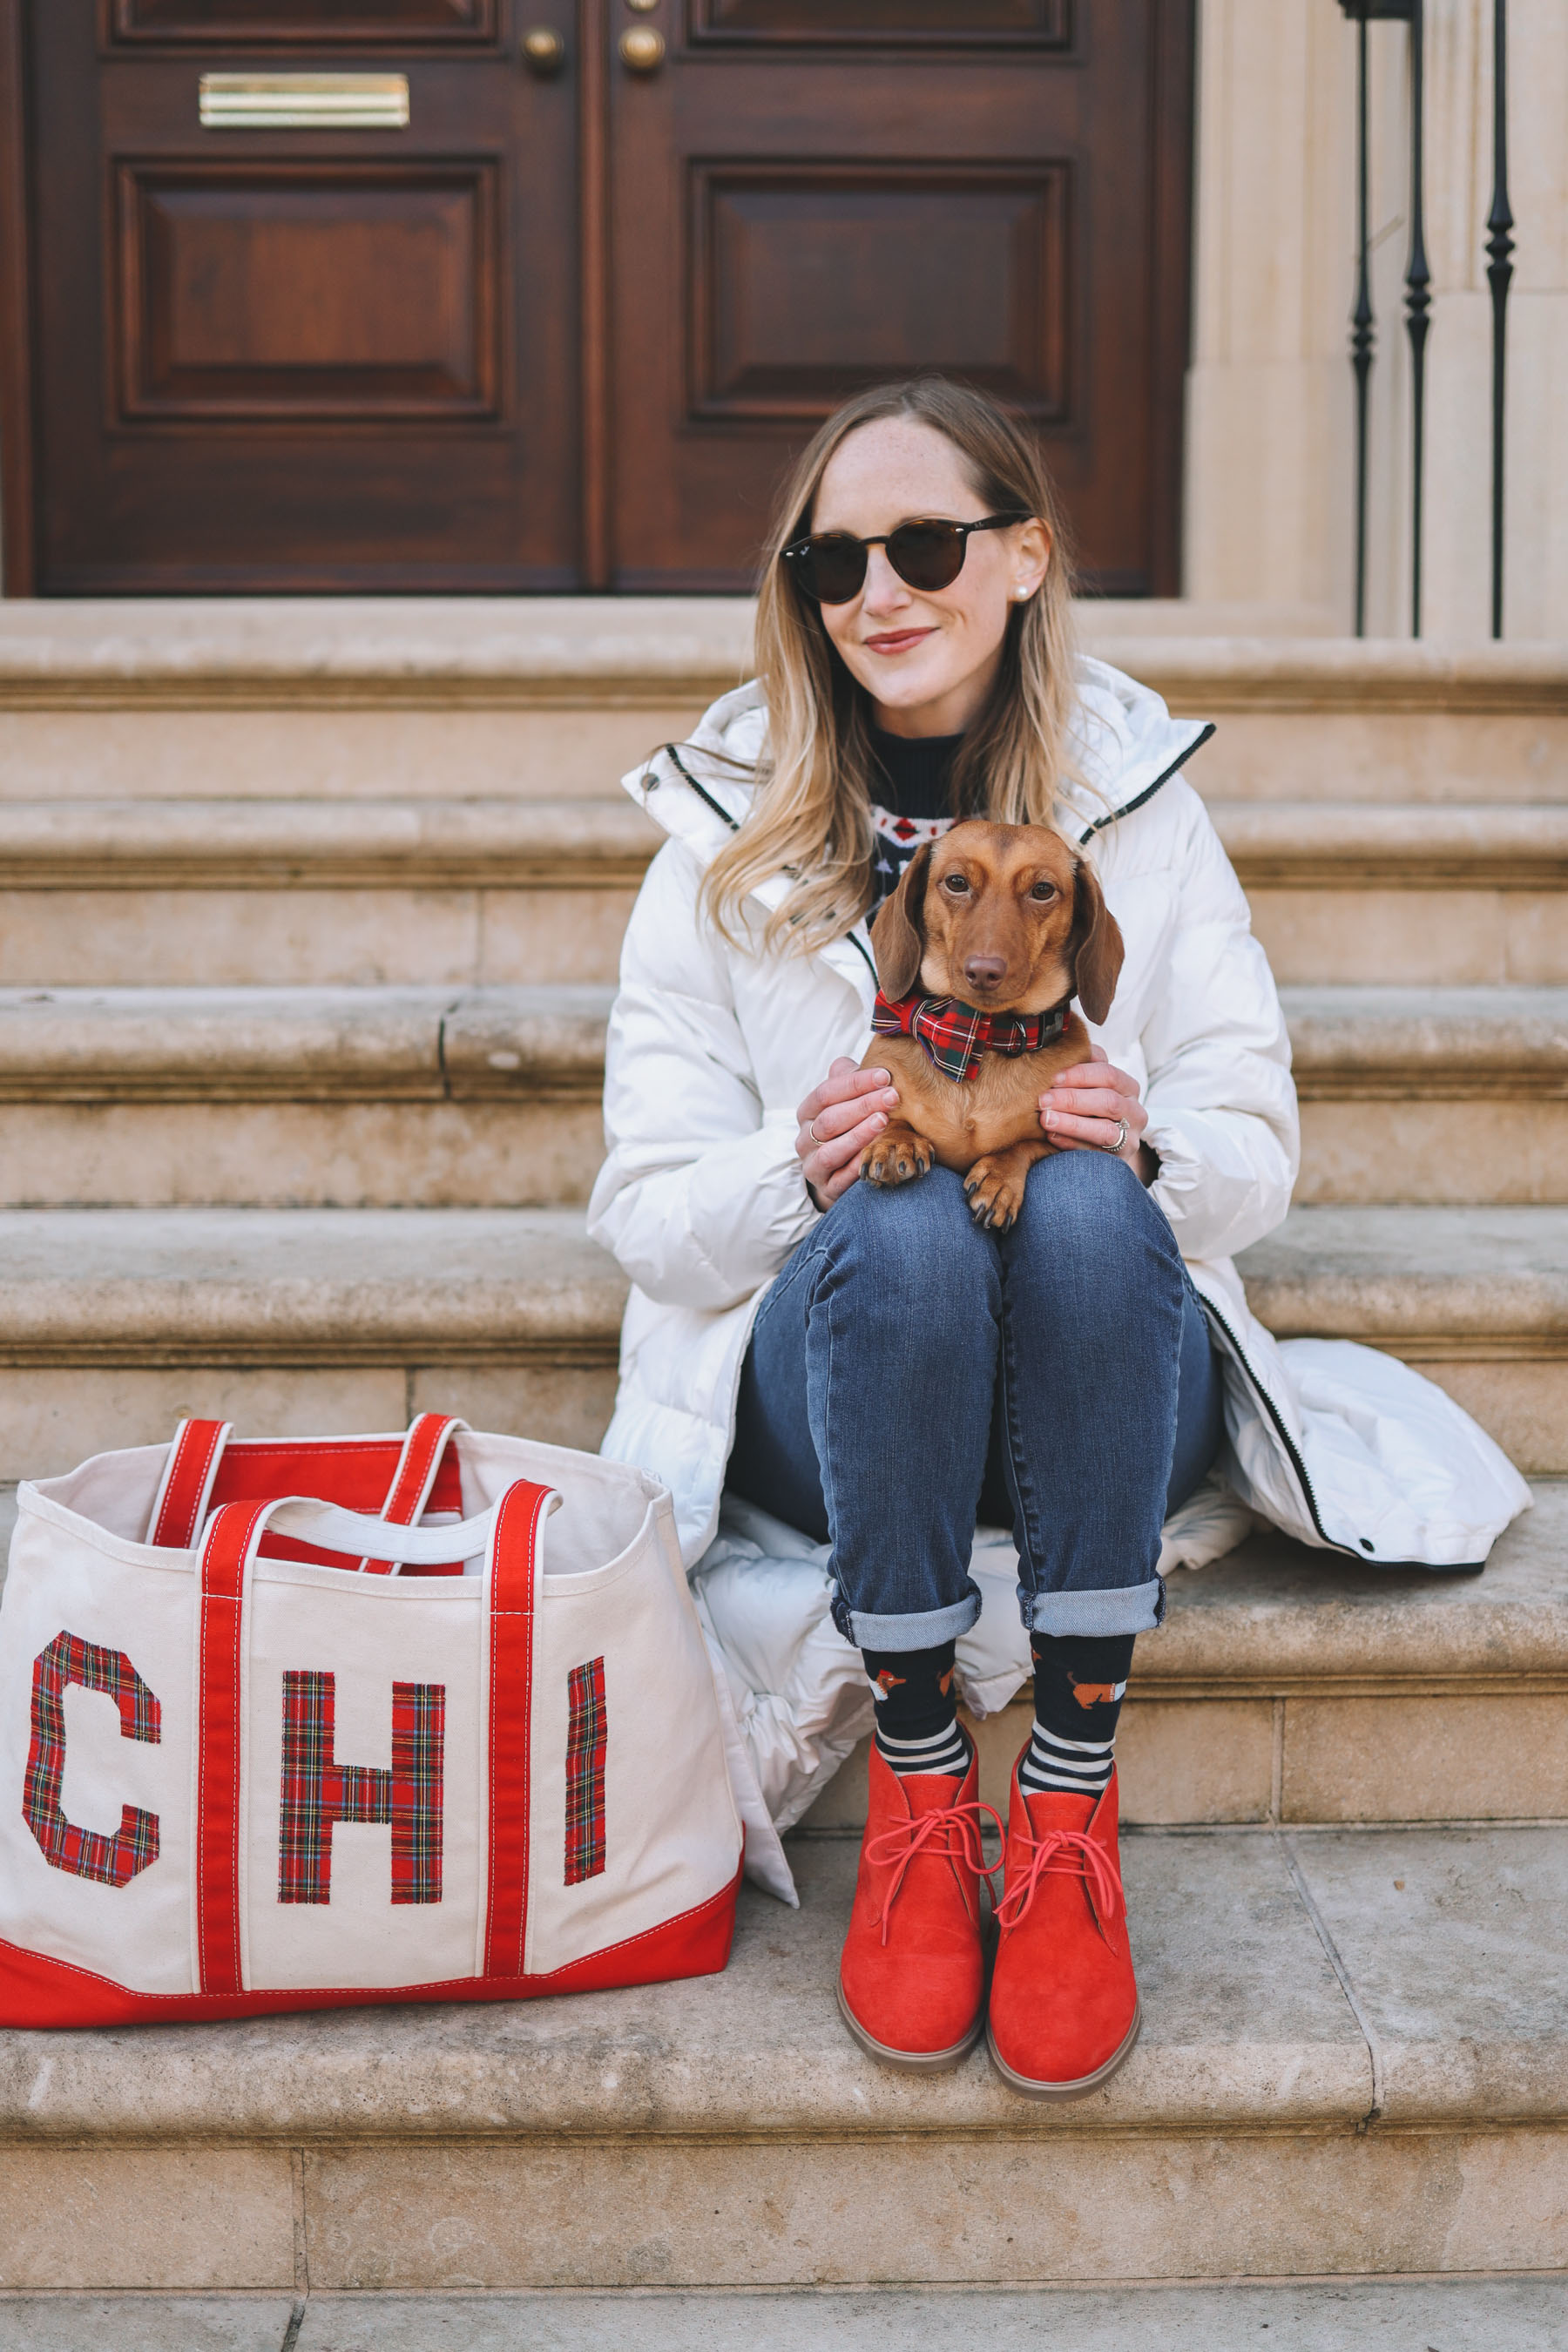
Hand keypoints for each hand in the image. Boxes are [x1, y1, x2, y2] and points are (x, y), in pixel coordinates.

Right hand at [796, 1058, 901, 1207]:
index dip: (855, 1083)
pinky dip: (858, 1165)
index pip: (826, 1093)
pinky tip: (875, 1153)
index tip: (884, 1075)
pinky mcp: (827, 1188)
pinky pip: (840, 1178)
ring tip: (884, 1120)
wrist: (839, 1171)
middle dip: (863, 1106)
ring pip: (831, 1149)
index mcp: (808, 1112)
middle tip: (893, 1095)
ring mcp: (813, 1165)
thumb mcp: (846, 1100)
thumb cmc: (848, 1126)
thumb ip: (847, 1078)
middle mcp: (804, 1138)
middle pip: (830, 1120)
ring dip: (859, 1134)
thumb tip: (854, 1059)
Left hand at [1040, 1044, 1156, 1182]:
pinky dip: (1072, 1144)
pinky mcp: (1120, 1160)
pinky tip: (1052, 1137)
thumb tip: (1059, 1045)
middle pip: (1108, 1101)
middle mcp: (1135, 1111)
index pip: (1109, 1074)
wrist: (1102, 1149)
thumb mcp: (1088, 1086)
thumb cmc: (1088, 1109)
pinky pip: (1097, 1153)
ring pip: (1105, 1130)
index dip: (1081, 1074)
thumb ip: (1081, 1068)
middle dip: (1072, 1099)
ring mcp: (1131, 1138)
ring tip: (1045, 1119)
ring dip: (1072, 1123)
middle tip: (1042, 1100)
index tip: (1053, 1077)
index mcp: (1127, 1086)